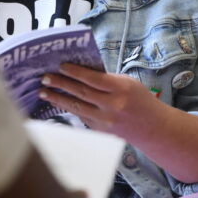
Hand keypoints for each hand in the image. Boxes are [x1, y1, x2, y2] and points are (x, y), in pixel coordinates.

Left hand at [38, 63, 165, 141]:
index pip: (93, 79)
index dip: (75, 72)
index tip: (61, 66)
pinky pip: (82, 117)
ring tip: (44, 91)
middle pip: (81, 92)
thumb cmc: (142, 101)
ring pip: (77, 107)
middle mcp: (112, 106)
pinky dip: (69, 109)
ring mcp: (105, 121)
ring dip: (58, 98)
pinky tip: (59, 102)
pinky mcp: (101, 131)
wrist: (154, 128)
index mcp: (121, 89)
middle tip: (45, 78)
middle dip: (61, 84)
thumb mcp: (129, 83)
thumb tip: (82, 73)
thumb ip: (107, 79)